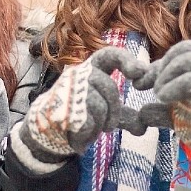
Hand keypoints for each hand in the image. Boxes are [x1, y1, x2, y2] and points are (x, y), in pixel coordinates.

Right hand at [18, 46, 146, 162]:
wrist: (47, 129)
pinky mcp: (63, 108)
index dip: (127, 60)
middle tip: (109, 127)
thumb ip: (125, 116)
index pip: (110, 55)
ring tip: (90, 129)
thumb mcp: (106, 113)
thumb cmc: (80, 114)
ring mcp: (69, 90)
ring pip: (99, 107)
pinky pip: (88, 123)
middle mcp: (79, 74)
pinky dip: (88, 134)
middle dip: (114, 111)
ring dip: (100, 124)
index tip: (140, 73)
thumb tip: (143, 126)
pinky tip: (80, 135)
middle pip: (109, 88)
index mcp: (91, 69)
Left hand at [143, 40, 190, 164]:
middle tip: (154, 87)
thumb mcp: (172, 111)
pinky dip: (175, 86)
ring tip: (159, 94)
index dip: (157, 65)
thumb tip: (141, 111)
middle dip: (165, 64)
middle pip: (187, 48)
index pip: (178, 52)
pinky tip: (163, 98)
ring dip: (169, 73)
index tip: (138, 84)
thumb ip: (158, 107)